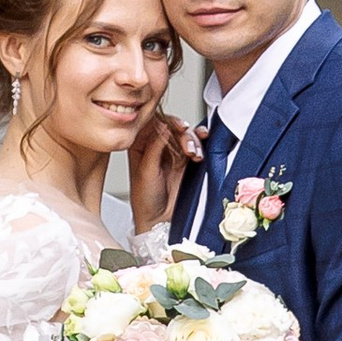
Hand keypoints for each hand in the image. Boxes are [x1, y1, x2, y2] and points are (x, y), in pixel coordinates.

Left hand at [128, 108, 195, 232]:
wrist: (159, 220)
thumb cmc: (145, 200)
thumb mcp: (145, 171)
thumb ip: (154, 147)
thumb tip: (163, 127)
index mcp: (139, 145)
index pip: (152, 123)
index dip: (165, 120)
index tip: (175, 125)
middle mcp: (156, 146)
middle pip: (171, 126)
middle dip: (182, 131)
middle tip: (186, 140)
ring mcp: (172, 152)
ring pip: (185, 134)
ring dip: (192, 139)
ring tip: (193, 153)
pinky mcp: (186, 160)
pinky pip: (195, 145)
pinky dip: (200, 142)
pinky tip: (202, 145)